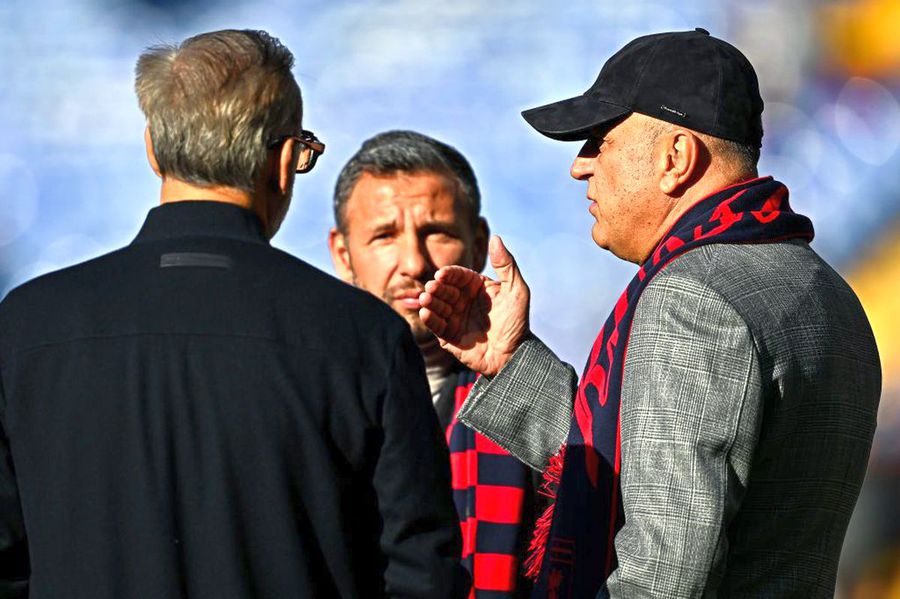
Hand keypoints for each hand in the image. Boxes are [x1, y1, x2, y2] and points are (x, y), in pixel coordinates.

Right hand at [418, 235, 529, 376]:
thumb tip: (496, 238)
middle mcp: (463, 300)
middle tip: (432, 287)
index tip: (442, 275)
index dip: (450, 274)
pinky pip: (436, 326)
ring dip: (430, 302)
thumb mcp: (517, 291)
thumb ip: (507, 265)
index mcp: (476, 287)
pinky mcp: (448, 336)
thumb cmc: (517, 322)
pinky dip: (430, 319)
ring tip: (426, 299)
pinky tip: (425, 313)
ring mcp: (455, 318)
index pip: (459, 276)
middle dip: (437, 288)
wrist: (514, 355)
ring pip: (438, 306)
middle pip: (445, 290)